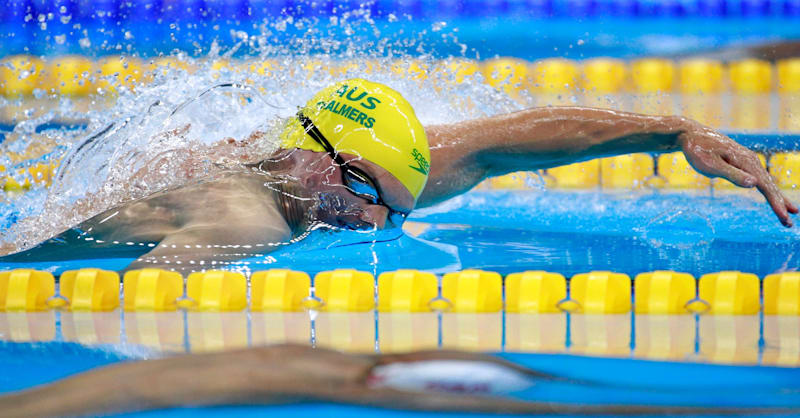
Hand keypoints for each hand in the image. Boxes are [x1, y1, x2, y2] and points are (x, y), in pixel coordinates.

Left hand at [675, 117, 797, 226]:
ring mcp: (747, 160)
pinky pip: (759, 177)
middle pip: (769, 184)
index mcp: (745, 161)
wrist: (690, 134)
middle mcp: (751, 160)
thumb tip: (755, 184)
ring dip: (777, 197)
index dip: (775, 203)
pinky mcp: (741, 161)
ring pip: (766, 181)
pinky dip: (768, 188)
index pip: (765, 186)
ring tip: (789, 211)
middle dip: (780, 204)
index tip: (784, 217)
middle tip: (788, 223)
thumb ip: (732, 175)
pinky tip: (772, 195)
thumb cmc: (697, 150)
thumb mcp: (711, 165)